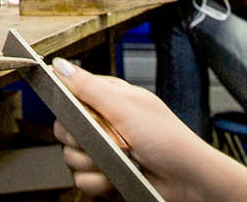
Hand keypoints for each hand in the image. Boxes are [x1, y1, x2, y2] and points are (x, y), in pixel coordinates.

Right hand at [51, 58, 246, 200]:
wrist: (187, 180)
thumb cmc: (168, 139)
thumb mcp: (125, 106)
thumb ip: (89, 88)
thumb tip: (59, 65)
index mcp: (109, 100)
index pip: (71, 96)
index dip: (69, 106)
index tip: (75, 113)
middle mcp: (103, 125)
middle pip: (65, 130)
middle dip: (80, 139)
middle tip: (104, 137)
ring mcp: (103, 152)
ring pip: (70, 157)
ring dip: (92, 162)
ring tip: (118, 159)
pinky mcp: (103, 176)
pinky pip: (81, 180)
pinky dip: (97, 181)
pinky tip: (115, 177)